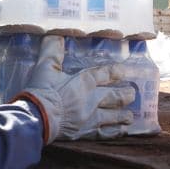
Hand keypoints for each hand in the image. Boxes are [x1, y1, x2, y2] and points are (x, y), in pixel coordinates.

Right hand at [15, 36, 133, 142]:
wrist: (37, 118)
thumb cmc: (41, 91)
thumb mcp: (45, 67)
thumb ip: (52, 51)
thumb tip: (55, 35)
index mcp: (85, 81)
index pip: (106, 73)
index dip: (117, 72)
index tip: (125, 72)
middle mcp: (92, 99)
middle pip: (115, 96)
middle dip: (125, 95)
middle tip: (132, 94)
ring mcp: (91, 118)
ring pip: (113, 116)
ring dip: (123, 115)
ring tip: (129, 115)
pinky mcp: (86, 133)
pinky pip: (105, 134)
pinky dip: (115, 132)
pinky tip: (121, 132)